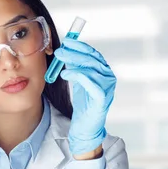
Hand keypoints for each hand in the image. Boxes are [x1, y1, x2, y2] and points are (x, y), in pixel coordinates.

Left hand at [54, 38, 116, 156]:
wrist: (87, 127)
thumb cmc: (84, 104)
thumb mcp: (79, 81)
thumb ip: (76, 67)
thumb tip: (66, 50)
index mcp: (103, 71)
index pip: (93, 53)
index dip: (80, 46)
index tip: (66, 41)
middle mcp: (108, 77)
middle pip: (92, 59)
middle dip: (75, 52)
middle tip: (59, 49)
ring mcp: (107, 87)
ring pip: (90, 68)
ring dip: (73, 61)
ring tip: (59, 58)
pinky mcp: (102, 97)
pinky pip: (89, 82)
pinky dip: (77, 75)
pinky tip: (65, 73)